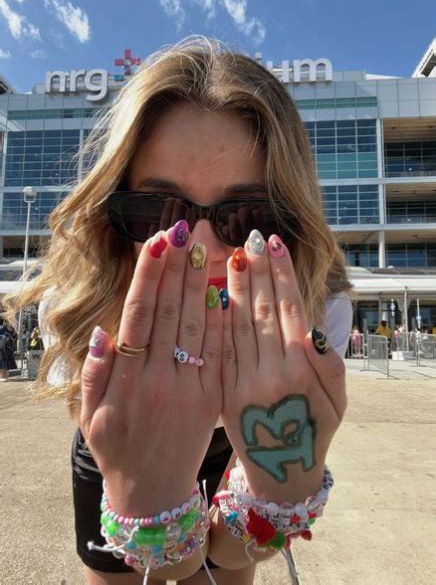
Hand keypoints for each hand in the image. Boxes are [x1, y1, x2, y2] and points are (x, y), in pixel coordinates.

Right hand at [80, 223, 222, 515]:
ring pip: (198, 327)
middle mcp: (159, 380)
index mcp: (127, 381)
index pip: (140, 316)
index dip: (149, 277)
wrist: (154, 491)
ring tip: (205, 248)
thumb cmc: (117, 449)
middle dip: (177, 268)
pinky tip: (226, 292)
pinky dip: (222, 323)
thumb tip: (103, 332)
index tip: (157, 241)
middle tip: (185, 229)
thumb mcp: (90, 417)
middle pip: (171, 313)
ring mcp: (190, 389)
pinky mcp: (213, 399)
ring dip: (201, 285)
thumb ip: (96, 373)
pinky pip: (219, 355)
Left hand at [221, 231, 346, 501]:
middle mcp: (270, 373)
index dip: (280, 274)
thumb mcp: (337, 401)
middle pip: (260, 310)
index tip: (272, 243)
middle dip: (256, 271)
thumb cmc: (315, 430)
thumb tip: (313, 328)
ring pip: (236, 324)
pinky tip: (213, 292)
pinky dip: (216, 318)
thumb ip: (329, 364)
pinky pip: (219, 348)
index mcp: (301, 371)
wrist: (281, 472)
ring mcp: (242, 382)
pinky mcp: (221, 391)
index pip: (287, 309)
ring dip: (234, 287)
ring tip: (232, 256)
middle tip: (249, 238)